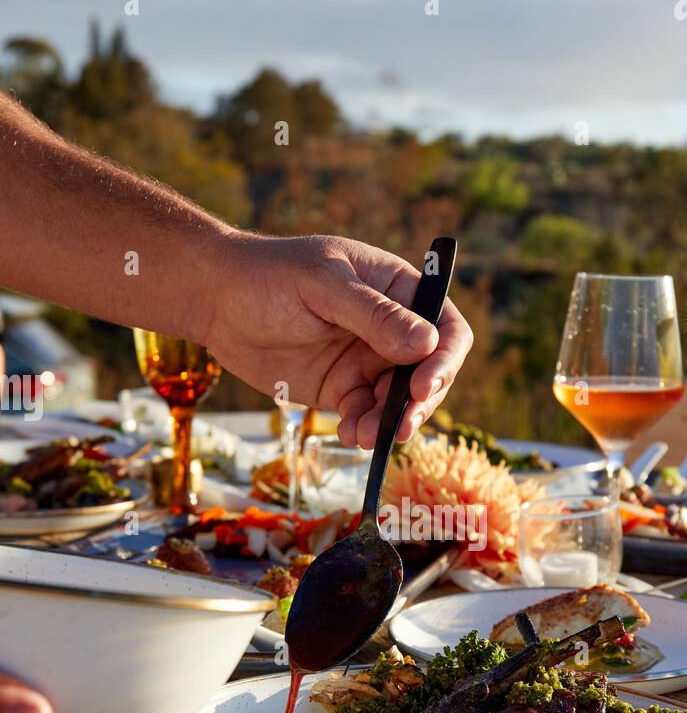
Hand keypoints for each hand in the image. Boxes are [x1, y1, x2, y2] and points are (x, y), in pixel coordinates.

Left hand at [203, 234, 472, 448]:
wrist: (216, 302)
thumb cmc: (270, 276)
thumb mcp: (323, 287)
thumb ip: (373, 315)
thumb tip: (427, 344)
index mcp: (397, 289)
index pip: (445, 326)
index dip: (444, 359)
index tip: (423, 386)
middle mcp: (391, 328)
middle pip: (429, 372)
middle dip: (419, 403)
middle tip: (400, 426)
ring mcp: (368, 361)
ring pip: (399, 401)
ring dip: (391, 422)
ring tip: (366, 436)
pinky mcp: (343, 388)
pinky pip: (366, 415)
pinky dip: (364, 429)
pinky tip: (350, 434)